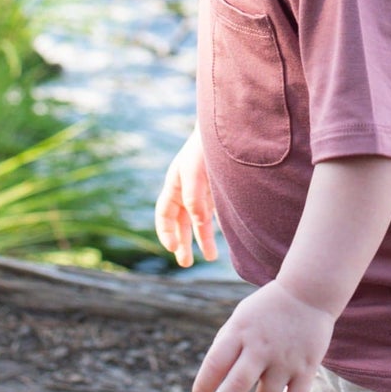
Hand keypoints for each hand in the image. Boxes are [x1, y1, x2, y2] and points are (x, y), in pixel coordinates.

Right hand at [155, 127, 216, 266]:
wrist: (226, 128)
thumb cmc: (207, 148)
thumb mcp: (197, 172)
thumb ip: (195, 197)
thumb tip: (199, 222)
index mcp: (174, 184)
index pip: (164, 214)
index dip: (165, 232)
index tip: (172, 247)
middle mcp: (185, 189)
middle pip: (180, 222)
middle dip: (182, 242)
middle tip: (184, 263)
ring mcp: (201, 190)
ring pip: (198, 220)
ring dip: (202, 239)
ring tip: (211, 258)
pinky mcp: (217, 191)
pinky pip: (212, 214)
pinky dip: (214, 227)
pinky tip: (222, 237)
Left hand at [192, 281, 334, 391]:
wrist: (309, 291)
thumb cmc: (266, 309)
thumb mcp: (240, 318)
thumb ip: (225, 346)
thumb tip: (212, 382)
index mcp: (240, 331)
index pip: (215, 363)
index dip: (205, 384)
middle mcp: (261, 347)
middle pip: (236, 385)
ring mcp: (285, 359)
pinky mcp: (306, 368)